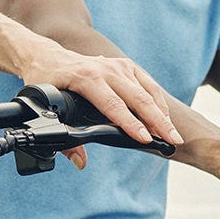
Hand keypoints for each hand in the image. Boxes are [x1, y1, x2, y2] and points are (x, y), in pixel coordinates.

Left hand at [14, 40, 181, 156]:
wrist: (47, 56)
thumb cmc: (46, 82)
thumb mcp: (46, 109)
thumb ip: (64, 140)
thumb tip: (81, 162)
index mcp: (85, 78)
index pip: (113, 104)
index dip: (131, 123)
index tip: (146, 138)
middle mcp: (105, 69)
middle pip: (138, 98)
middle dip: (158, 121)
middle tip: (172, 140)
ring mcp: (118, 65)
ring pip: (147, 91)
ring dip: (162, 114)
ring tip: (173, 135)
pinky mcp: (126, 66)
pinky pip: (148, 85)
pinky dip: (158, 103)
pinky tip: (165, 119)